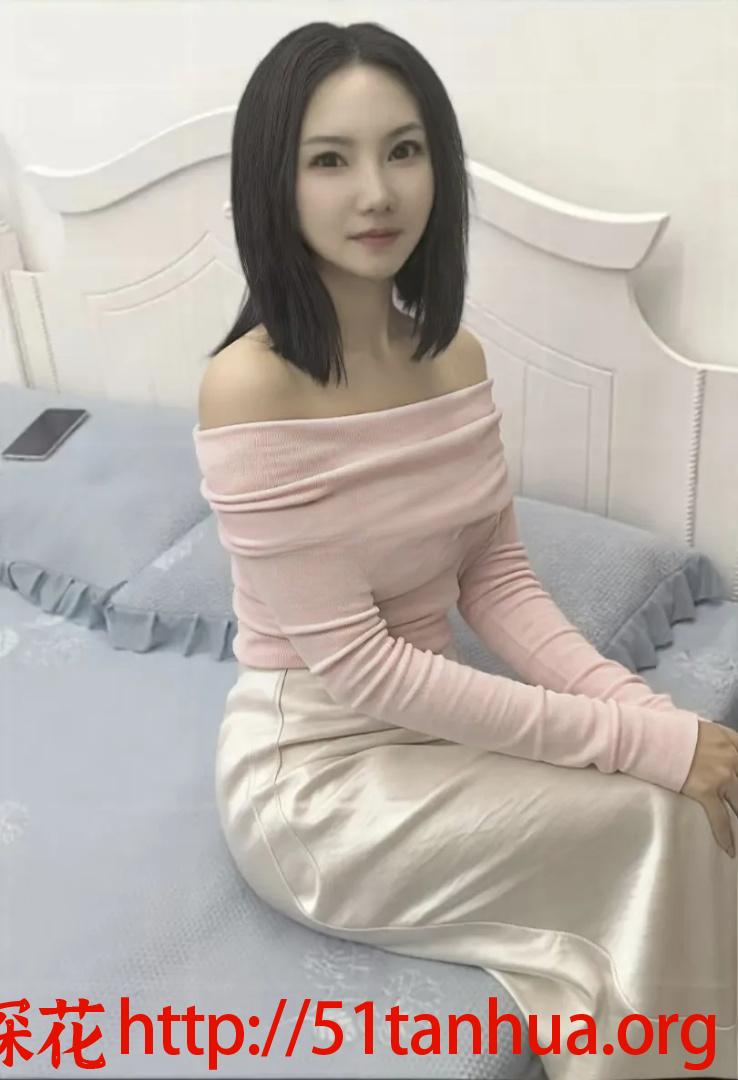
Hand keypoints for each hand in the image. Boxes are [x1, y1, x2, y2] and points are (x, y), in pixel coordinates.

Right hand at [679, 719, 737, 856]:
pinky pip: (720, 818)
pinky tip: (729, 849)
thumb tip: (711, 745)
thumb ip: (712, 736)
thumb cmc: (666, 727)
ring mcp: (720, 775)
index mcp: (728, 739)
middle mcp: (730, 757)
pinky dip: (725, 836)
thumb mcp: (696, 725)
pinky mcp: (705, 791)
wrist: (649, 735)